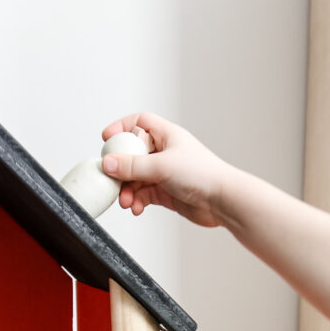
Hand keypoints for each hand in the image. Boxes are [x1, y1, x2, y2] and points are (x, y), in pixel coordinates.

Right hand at [101, 112, 227, 227]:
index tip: (107, 139)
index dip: (122, 128)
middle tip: (113, 181)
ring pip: (137, 178)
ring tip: (126, 201)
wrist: (222, 201)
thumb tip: (108, 164)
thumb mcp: (161, 166)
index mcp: (167, 135)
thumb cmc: (203, 175)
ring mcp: (166, 173)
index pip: (139, 123)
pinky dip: (137, 200)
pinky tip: (136, 207)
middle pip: (133, 155)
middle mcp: (165, 152)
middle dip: (121, 170)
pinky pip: (144, 194)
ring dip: (128, 190)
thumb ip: (132, 166)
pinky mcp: (167, 192)